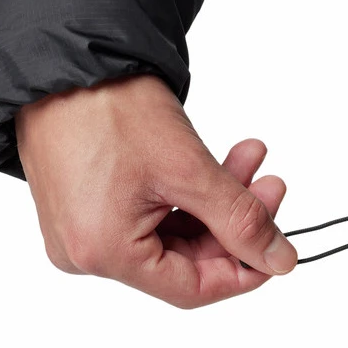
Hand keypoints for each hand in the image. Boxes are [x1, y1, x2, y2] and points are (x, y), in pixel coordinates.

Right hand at [15, 73, 297, 307]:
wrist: (67, 59)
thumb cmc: (110, 109)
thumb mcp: (188, 168)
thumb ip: (239, 219)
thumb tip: (279, 260)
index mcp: (103, 254)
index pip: (191, 288)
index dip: (244, 269)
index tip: (280, 244)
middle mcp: (85, 251)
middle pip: (183, 257)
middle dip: (234, 218)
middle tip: (272, 183)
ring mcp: (83, 226)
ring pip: (172, 230)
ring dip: (216, 197)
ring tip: (251, 155)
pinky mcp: (86, 200)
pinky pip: (149, 211)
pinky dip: (188, 188)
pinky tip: (219, 159)